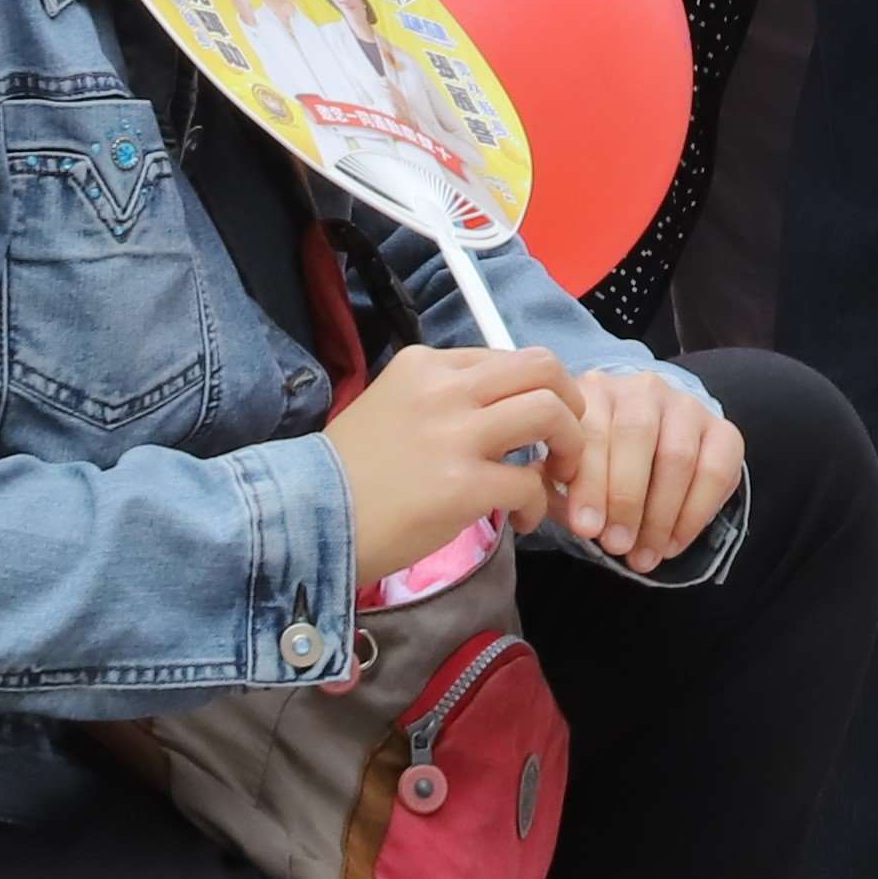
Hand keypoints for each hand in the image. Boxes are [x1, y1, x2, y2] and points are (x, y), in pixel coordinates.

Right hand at [325, 344, 569, 572]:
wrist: (306, 518)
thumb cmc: (347, 473)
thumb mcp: (389, 407)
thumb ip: (442, 400)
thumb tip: (498, 411)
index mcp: (424, 365)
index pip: (505, 358)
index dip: (533, 391)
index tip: (533, 424)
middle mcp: (443, 388)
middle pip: (542, 367)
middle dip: (571, 403)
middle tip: (567, 441)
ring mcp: (454, 435)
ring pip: (549, 412)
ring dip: (570, 448)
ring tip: (554, 478)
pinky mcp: (461, 486)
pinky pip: (529, 483)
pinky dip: (537, 504)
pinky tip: (521, 520)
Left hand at [537, 364, 741, 564]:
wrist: (652, 446)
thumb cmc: (599, 463)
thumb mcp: (568, 467)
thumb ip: (553, 483)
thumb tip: (545, 506)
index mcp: (596, 391)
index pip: (593, 431)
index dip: (590, 483)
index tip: (585, 529)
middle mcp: (643, 389)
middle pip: (637, 436)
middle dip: (626, 499)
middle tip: (616, 546)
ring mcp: (687, 406)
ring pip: (678, 455)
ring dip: (660, 515)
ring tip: (644, 556)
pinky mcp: (723, 430)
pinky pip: (716, 471)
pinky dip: (694, 515)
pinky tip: (672, 544)